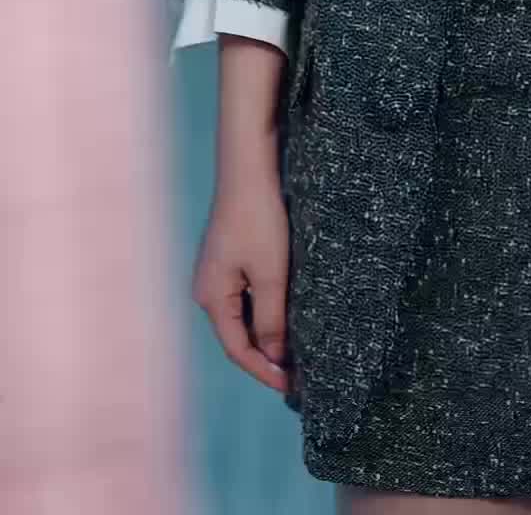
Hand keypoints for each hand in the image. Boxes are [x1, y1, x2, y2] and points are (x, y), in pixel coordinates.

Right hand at [191, 178, 292, 391]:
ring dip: (267, 333)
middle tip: (298, 375)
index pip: (238, 349)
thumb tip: (274, 357)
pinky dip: (265, 310)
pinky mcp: (230, 256)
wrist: (248, 167)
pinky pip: (246, 295)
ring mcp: (217, 271)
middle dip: (266, 357)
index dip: (265, 372)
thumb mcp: (270, 273)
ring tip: (296, 350)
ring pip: (243, 315)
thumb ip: (271, 319)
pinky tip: (286, 314)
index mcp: (211, 297)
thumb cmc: (259, 219)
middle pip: (237, 335)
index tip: (293, 388)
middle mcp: (207, 288)